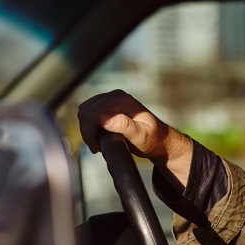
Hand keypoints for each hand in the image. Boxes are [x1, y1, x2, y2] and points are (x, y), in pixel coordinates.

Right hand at [77, 90, 192, 186]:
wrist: (160, 139)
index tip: (96, 148)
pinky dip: (89, 125)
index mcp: (122, 100)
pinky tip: (99, 136)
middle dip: (87, 131)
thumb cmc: (153, 140)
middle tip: (97, 147)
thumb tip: (103, 117)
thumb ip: (124, 125)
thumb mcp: (141, 136)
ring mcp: (112, 99)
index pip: (92, 113)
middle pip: (85, 111)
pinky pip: (89, 112)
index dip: (89, 132)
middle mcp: (115, 96)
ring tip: (98, 143)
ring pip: (85, 111)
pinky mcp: (109, 105)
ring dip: (87, 129)